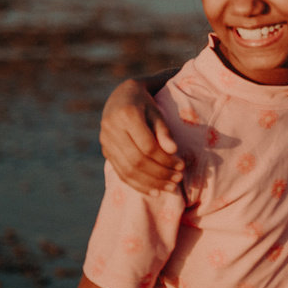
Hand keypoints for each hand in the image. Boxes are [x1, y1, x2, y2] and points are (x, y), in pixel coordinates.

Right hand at [99, 72, 182, 194]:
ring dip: (151, 183)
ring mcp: (105, 142)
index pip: (147, 146)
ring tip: (170, 188)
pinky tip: (154, 191)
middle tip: (178, 179)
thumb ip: (164, 130)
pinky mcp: (106, 151)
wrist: (121, 96)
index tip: (182, 165)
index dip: (165, 159)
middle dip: (160, 173)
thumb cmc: (144, 103)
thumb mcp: (157, 111)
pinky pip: (121, 173)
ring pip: (127, 170)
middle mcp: (111, 129)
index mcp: (126, 115)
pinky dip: (138, 185)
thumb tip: (173, 151)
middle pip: (136, 161)